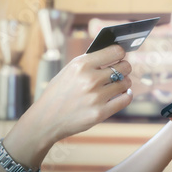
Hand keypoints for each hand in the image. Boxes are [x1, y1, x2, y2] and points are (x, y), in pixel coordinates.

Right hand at [3, 45, 132, 167]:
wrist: (45, 120)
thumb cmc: (58, 93)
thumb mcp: (68, 70)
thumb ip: (90, 62)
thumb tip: (113, 54)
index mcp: (81, 64)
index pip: (115, 51)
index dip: (120, 53)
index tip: (120, 55)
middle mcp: (90, 79)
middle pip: (124, 67)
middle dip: (125, 67)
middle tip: (122, 70)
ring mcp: (96, 97)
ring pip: (125, 83)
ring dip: (125, 82)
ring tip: (119, 84)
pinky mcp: (100, 113)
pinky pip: (125, 99)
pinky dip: (127, 95)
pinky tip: (123, 94)